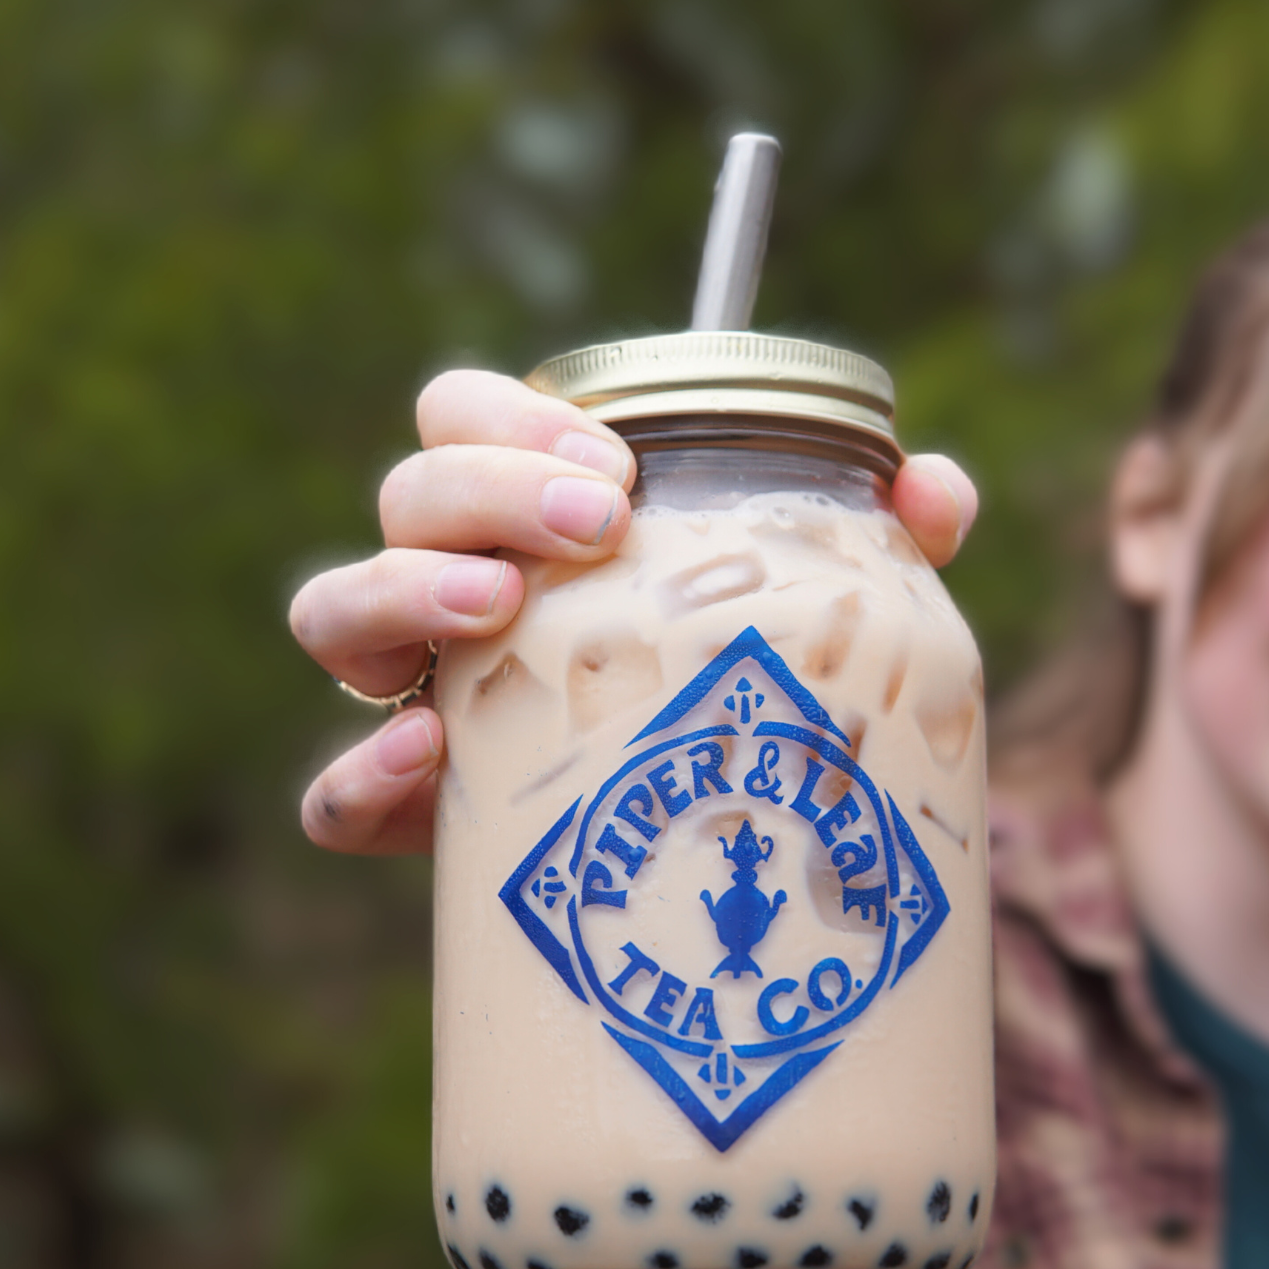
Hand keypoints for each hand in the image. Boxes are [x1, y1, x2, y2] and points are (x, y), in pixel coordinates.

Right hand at [289, 370, 978, 856]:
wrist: (717, 854)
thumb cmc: (750, 690)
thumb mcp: (818, 612)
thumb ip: (874, 541)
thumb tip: (933, 485)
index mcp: (526, 518)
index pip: (463, 415)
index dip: (514, 415)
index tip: (615, 460)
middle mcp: (453, 590)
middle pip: (408, 492)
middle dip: (488, 486)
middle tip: (593, 520)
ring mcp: (417, 696)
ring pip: (338, 613)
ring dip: (404, 589)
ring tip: (496, 607)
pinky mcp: (414, 815)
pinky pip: (334, 797)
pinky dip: (359, 775)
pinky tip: (425, 759)